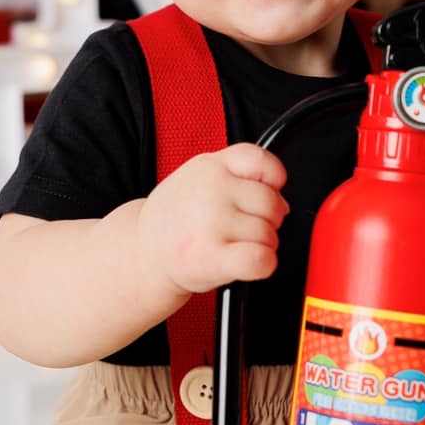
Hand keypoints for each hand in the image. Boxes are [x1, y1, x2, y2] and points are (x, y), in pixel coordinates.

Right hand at [138, 144, 288, 297]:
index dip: (272, 179)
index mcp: (210, 166)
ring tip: (232, 245)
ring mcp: (210, 223)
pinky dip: (264, 264)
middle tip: (240, 227)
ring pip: (269, 235)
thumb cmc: (178, 218)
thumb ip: (240, 173)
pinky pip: (260, 260)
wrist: (143, 251)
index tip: (267, 191)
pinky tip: (247, 263)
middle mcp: (210, 190)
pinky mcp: (210, 258)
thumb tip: (281, 199)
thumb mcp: (200, 176)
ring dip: (261, 245)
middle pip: (272, 203)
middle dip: (266, 219)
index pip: (260, 160)